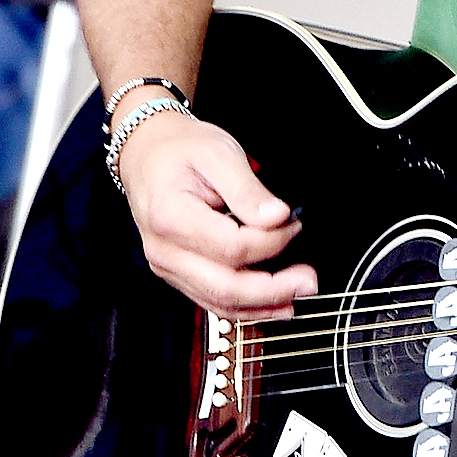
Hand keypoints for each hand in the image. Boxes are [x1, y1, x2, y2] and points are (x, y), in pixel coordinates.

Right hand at [116, 109, 316, 319]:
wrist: (148, 152)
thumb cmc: (181, 149)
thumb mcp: (218, 153)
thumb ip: (247, 189)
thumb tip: (276, 216)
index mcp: (172, 217)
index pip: (231, 247)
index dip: (271, 242)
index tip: (294, 225)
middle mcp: (165, 250)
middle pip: (224, 287)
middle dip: (273, 290)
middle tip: (308, 282)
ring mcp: (168, 265)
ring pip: (218, 302)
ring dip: (262, 306)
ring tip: (297, 297)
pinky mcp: (177, 272)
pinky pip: (211, 299)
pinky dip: (244, 307)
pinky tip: (271, 304)